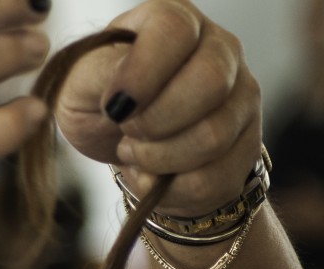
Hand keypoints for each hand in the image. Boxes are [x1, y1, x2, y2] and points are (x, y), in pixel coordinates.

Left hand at [55, 0, 261, 216]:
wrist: (119, 146)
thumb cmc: (98, 102)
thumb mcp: (80, 83)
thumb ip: (98, 75)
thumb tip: (124, 95)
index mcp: (173, 19)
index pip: (174, 32)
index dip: (142, 74)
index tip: (113, 107)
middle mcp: (220, 49)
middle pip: (209, 83)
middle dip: (154, 124)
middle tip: (125, 133)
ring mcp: (241, 97)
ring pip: (213, 137)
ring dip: (159, 160)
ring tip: (135, 153)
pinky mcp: (246, 144)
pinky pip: (216, 178)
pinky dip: (172, 190)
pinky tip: (154, 176)